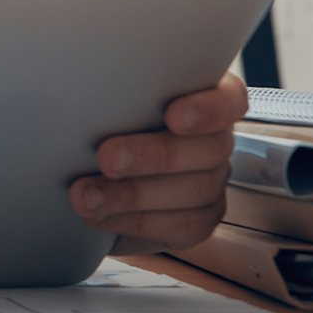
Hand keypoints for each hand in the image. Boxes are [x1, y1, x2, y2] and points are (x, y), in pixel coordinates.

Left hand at [72, 73, 246, 253]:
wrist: (86, 173)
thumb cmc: (96, 124)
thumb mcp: (101, 101)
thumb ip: (110, 91)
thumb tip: (85, 87)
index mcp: (201, 96)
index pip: (228, 97)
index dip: (208, 108)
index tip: (175, 116)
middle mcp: (214, 138)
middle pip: (209, 147)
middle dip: (154, 155)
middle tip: (106, 158)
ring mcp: (211, 180)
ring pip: (195, 190)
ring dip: (133, 195)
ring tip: (86, 195)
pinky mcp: (199, 218)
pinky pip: (183, 225)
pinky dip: (135, 221)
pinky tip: (99, 215)